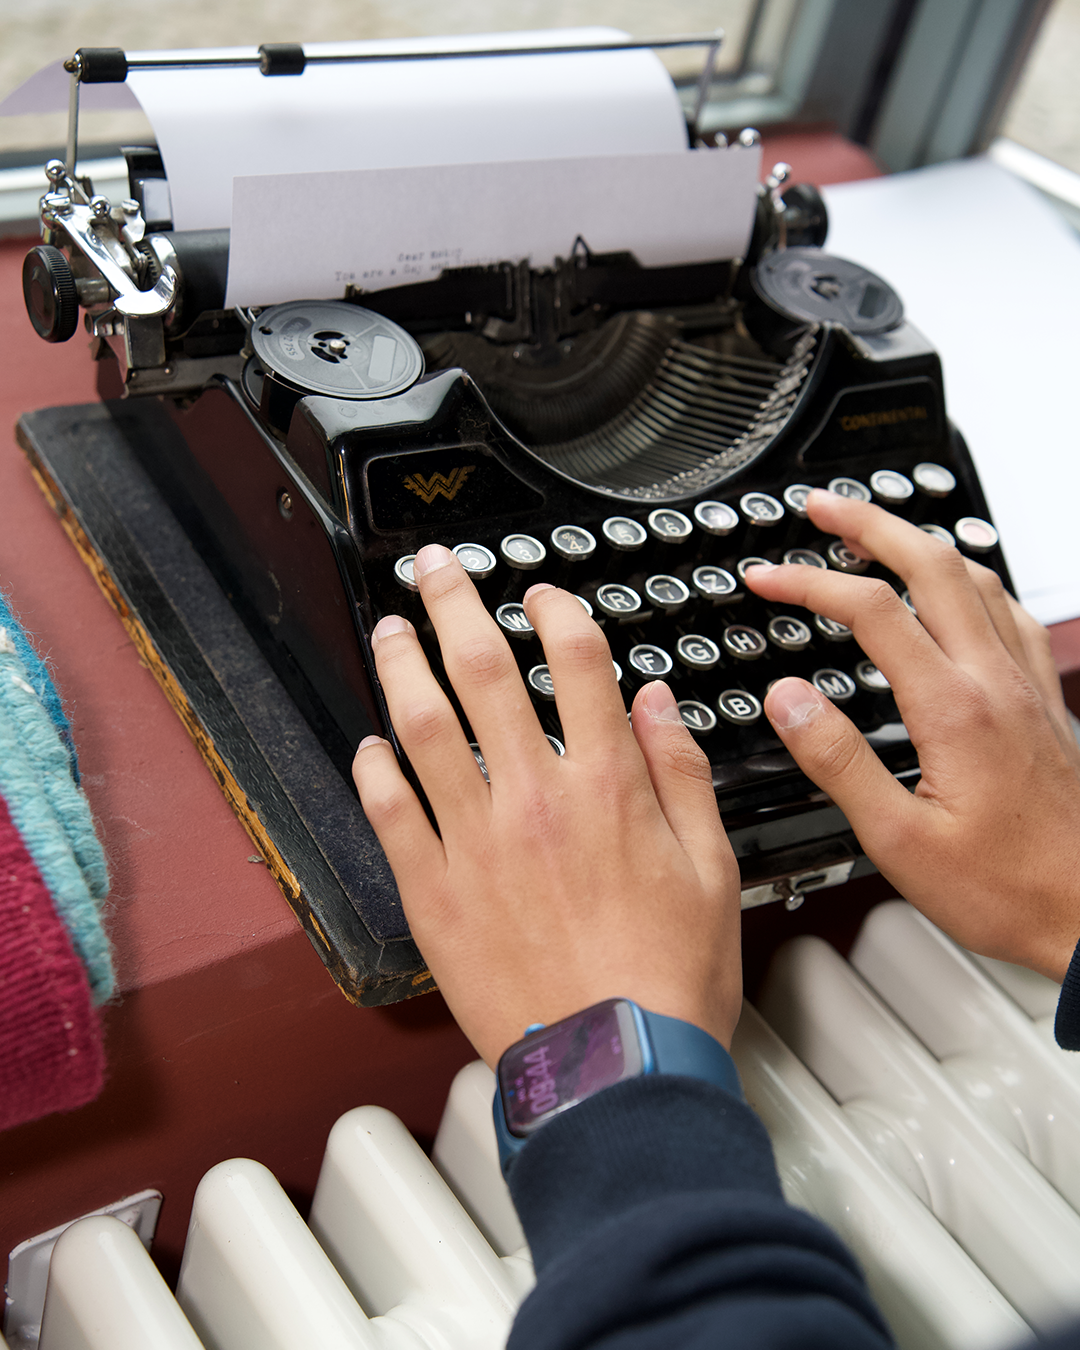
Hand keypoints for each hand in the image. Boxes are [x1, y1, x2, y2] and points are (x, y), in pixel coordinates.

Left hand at [352, 544, 740, 1065]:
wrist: (614, 1068)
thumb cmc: (666, 979)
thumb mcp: (712, 869)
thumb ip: (681, 773)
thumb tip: (656, 702)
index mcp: (607, 787)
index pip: (576, 664)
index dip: (555, 611)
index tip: (539, 593)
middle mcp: (534, 799)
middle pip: (484, 672)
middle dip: (455, 604)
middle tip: (434, 569)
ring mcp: (476, 843)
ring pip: (423, 729)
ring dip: (401, 668)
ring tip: (389, 630)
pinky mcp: (434, 893)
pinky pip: (390, 815)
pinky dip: (373, 772)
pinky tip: (367, 746)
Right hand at [746, 490, 1079, 981]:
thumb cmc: (1006, 888)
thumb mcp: (898, 840)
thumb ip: (837, 761)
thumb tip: (789, 699)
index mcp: (953, 709)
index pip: (870, 611)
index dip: (808, 584)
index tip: (765, 579)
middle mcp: (995, 682)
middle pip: (932, 565)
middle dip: (871, 523)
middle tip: (823, 508)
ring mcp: (1025, 686)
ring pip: (977, 578)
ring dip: (921, 543)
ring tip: (878, 536)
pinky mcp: (1042, 702)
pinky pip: (1010, 613)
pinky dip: (971, 582)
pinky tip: (958, 594)